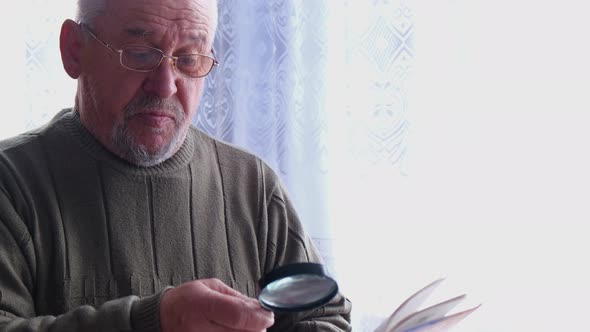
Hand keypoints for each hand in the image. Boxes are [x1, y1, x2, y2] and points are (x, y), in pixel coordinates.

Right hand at [160, 278, 274, 331]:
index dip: (259, 316)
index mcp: (202, 305)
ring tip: (242, 326)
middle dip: (257, 327)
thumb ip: (236, 298)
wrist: (162, 319)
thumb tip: (260, 307)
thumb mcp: (210, 287)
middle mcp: (200, 328)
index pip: (238, 315)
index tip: (268, 314)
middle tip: (257, 319)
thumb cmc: (187, 300)